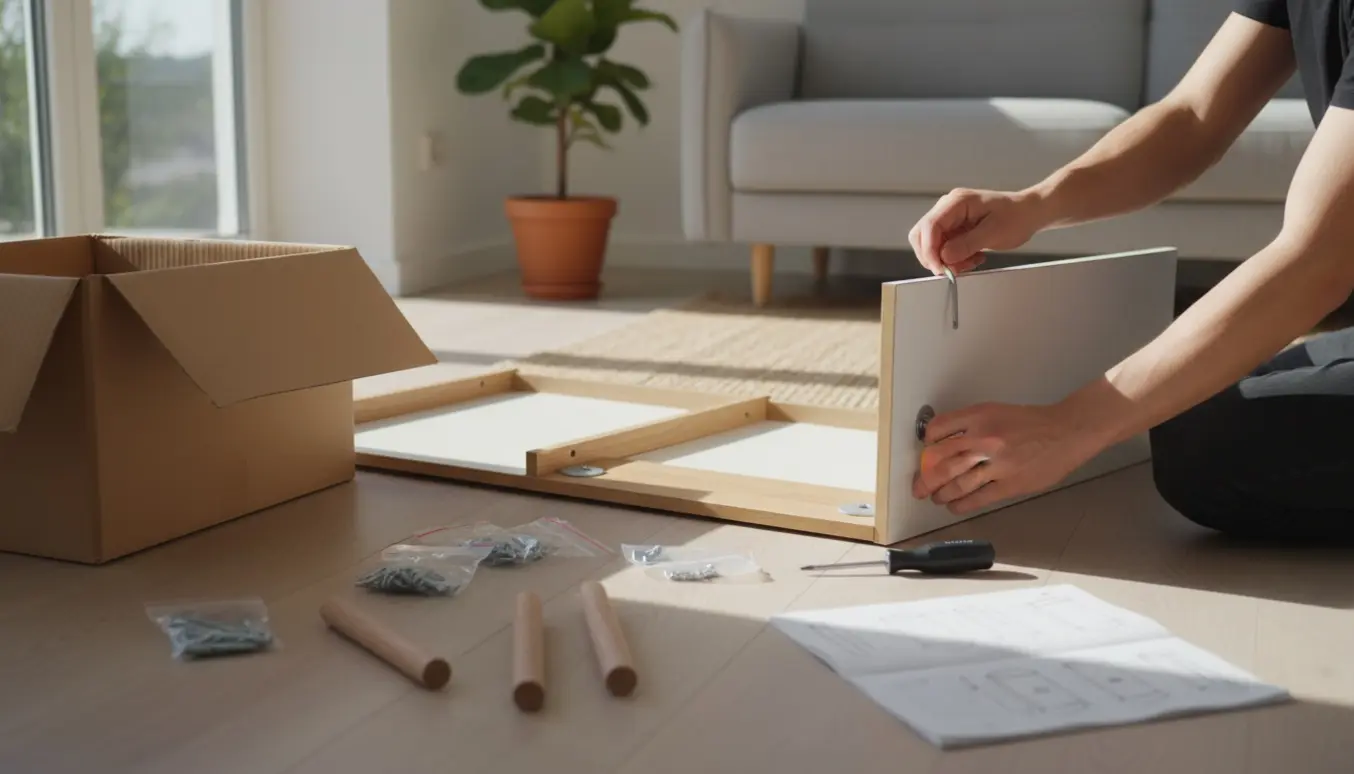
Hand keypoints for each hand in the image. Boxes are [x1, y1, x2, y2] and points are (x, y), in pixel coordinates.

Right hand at [908, 188, 1048, 275]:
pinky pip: (943, 248)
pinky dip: (954, 259)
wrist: (1028, 214)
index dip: (929, 250)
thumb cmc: (1016, 216)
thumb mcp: (994, 232)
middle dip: (934, 257)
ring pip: (930, 244)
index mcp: (956, 202)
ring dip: (946, 260)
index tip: (940, 268)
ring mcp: (949, 219)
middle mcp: (948, 208)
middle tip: (953, 270)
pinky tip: (972, 258)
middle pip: (922, 235)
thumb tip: (944, 257)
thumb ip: (967, 244)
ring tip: (970, 262)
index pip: (930, 226)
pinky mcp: (953, 230)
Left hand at [911, 400, 1108, 514]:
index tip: (924, 455)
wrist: (1066, 432)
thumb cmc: (1030, 423)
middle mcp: (985, 438)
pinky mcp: (1010, 484)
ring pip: (957, 484)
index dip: (926, 445)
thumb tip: (942, 445)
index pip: (938, 430)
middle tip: (919, 487)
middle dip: (925, 479)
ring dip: (941, 494)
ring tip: (936, 498)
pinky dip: (961, 504)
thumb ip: (969, 426)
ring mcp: (998, 463)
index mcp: (979, 417)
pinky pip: (978, 498)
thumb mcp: (994, 412)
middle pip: (942, 462)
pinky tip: (954, 506)